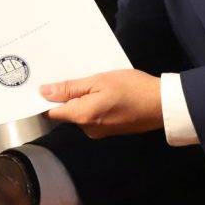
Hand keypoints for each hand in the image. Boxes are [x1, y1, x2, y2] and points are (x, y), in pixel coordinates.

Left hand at [42, 69, 162, 137]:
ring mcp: (100, 131)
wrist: (162, 104)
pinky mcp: (110, 129)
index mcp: (82, 117)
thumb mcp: (98, 81)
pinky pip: (93, 115)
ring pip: (80, 113)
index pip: (51, 112)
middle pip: (66, 112)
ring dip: (81, 98)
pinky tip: (100, 90)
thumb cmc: (131, 88)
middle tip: (68, 73)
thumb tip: (44, 92)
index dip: (44, 99)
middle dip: (65, 95)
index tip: (42, 83)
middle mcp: (88, 129)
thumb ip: (70, 88)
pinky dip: (92, 103)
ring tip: (88, 78)